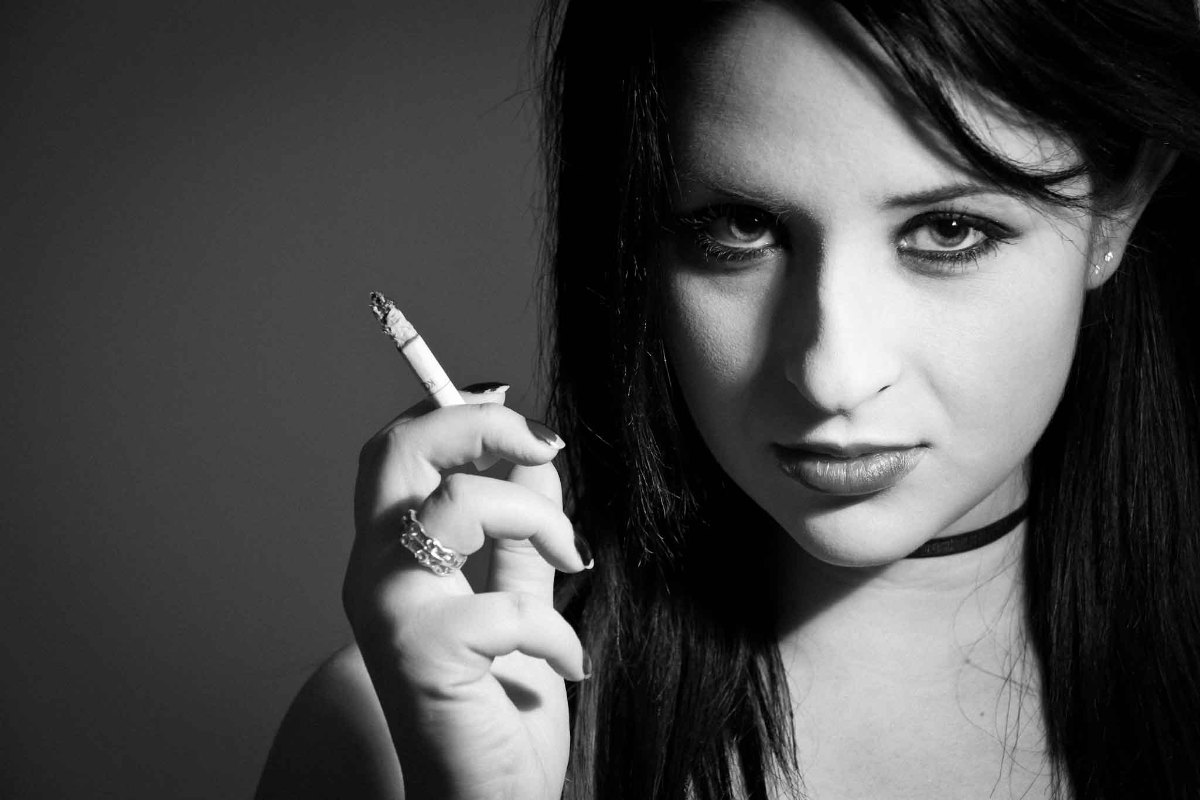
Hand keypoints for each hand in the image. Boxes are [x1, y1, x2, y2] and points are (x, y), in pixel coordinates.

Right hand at [343, 386, 590, 799]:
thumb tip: (535, 457)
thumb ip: (522, 533)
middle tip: (542, 443)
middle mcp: (373, 573)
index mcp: (392, 555)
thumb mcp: (518, 599)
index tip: (516, 412)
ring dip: (540, 520)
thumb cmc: (497, 705)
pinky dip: (559, 630)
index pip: (395, 453)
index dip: (451, 412)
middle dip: (478, 425)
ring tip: (575, 563)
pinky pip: (510, 602)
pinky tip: (568, 665)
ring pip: (461, 506)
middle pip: (397, 452)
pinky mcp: (421, 652)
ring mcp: (390, 610)